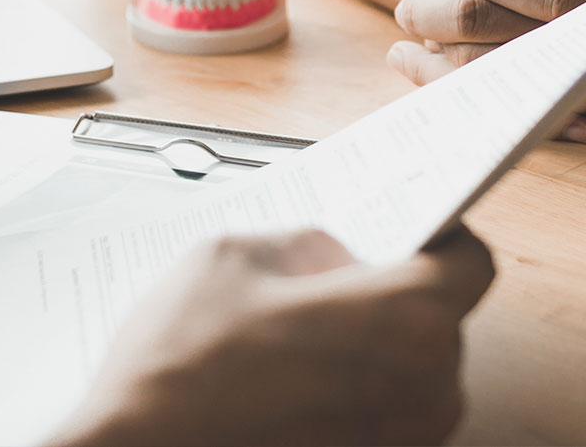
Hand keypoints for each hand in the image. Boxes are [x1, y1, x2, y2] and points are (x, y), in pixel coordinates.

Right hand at [48, 228, 493, 446]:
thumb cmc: (179, 364)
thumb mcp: (229, 256)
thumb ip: (300, 244)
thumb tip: (330, 253)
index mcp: (400, 322)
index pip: (470, 264)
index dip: (438, 235)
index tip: (408, 224)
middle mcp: (418, 390)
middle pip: (440, 316)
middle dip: (390, 287)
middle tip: (331, 270)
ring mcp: (396, 441)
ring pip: (413, 367)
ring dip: (371, 339)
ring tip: (299, 321)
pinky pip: (383, 410)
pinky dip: (351, 382)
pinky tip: (289, 366)